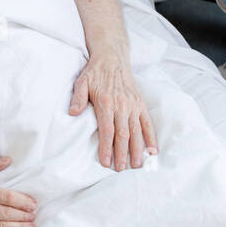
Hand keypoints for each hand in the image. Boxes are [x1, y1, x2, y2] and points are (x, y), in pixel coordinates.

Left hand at [69, 48, 157, 170]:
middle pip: (123, 134)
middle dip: (122, 153)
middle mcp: (122, 105)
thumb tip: (72, 113)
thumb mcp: (82, 82)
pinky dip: (151, 137)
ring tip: (136, 165)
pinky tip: (153, 150)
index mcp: (106, 102)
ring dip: (137, 149)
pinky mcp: (140, 103)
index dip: (107, 147)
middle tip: (121, 169)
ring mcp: (133, 105)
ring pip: (136, 130)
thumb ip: (78, 98)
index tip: (106, 162)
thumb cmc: (95, 72)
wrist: (112, 57)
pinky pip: (147, 122)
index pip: (107, 130)